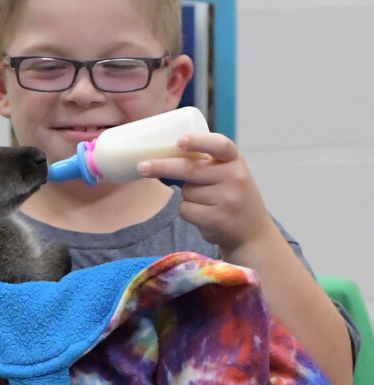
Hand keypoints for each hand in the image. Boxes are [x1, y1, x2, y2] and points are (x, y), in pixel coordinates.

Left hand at [137, 132, 271, 250]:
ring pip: (185, 192)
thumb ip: (206, 163)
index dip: (199, 142)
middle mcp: (235, 178)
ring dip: (187, 197)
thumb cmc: (231, 196)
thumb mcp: (229, 174)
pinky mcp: (218, 220)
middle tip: (141, 166)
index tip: (180, 140)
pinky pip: (185, 210)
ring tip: (206, 203)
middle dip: (162, 167)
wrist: (252, 233)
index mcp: (235, 161)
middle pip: (190, 170)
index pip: (220, 145)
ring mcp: (228, 200)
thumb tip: (163, 155)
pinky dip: (187, 212)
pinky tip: (205, 215)